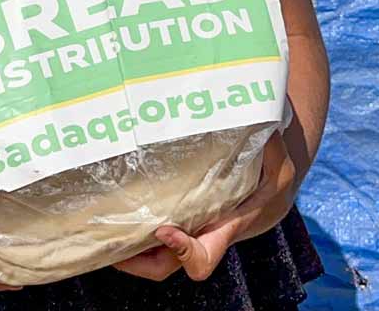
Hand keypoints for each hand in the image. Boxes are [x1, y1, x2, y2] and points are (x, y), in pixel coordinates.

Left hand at [110, 133, 298, 282]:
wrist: (272, 189)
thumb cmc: (274, 173)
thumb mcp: (277, 160)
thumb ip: (264, 143)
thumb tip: (248, 112)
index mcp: (227, 228)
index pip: (203, 256)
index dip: (183, 251)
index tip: (165, 229)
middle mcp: (202, 236)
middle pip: (167, 266)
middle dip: (139, 263)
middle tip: (112, 245)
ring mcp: (187, 232)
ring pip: (154, 257)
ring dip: (129, 250)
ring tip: (102, 230)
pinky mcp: (178, 220)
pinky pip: (151, 237)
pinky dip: (134, 229)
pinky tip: (115, 207)